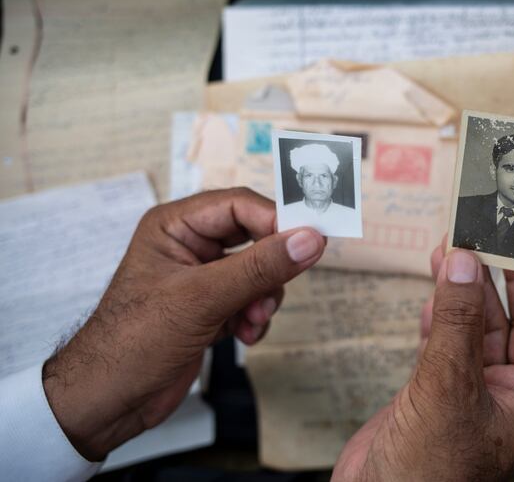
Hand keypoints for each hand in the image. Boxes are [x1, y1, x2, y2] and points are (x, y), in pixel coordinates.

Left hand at [42, 188, 325, 460]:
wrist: (108, 402)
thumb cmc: (135, 340)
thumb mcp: (202, 298)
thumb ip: (259, 267)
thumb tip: (311, 240)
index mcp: (175, 225)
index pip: (239, 205)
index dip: (275, 221)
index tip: (310, 243)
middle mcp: (190, 245)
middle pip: (254, 238)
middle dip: (269, 268)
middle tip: (274, 291)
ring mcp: (202, 278)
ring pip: (258, 272)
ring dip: (263, 298)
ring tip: (252, 321)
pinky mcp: (211, 308)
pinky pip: (252, 300)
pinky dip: (256, 317)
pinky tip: (244, 336)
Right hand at [332, 243, 513, 480]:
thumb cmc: (428, 469)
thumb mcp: (448, 384)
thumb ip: (457, 321)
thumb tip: (464, 262)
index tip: (513, 243)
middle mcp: (503, 394)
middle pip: (500, 321)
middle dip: (483, 280)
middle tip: (470, 238)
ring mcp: (466, 393)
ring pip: (467, 329)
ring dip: (456, 293)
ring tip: (446, 252)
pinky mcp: (433, 394)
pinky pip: (441, 345)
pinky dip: (436, 317)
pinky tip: (434, 295)